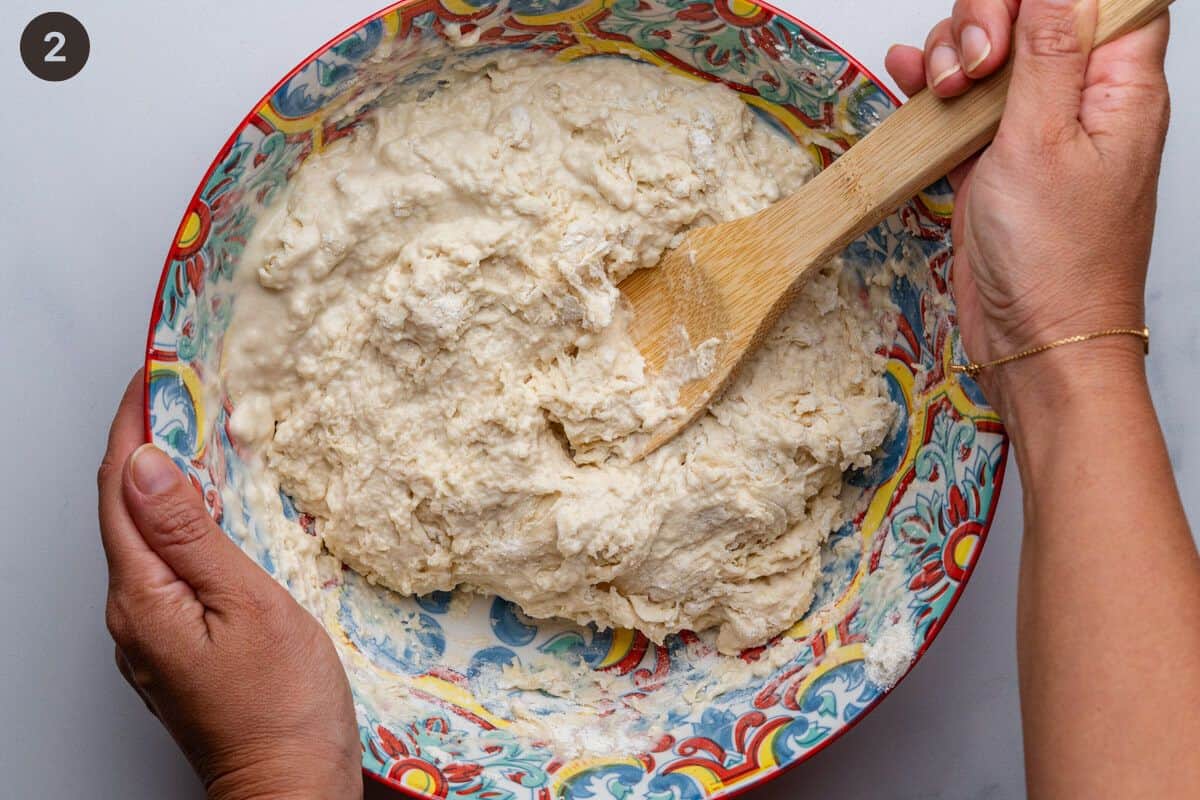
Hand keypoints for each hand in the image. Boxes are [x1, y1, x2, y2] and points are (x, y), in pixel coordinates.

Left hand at [98, 371, 361, 799]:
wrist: (289, 785)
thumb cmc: (282, 705)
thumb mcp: (247, 605)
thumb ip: (192, 534)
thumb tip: (145, 465)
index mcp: (143, 597)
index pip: (120, 486)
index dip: (134, 422)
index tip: (155, 370)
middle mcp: (132, 613)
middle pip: (122, 507)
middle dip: (144, 439)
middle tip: (181, 388)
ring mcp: (150, 633)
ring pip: (143, 534)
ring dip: (163, 477)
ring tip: (198, 431)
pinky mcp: (174, 645)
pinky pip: (164, 563)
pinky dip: (181, 518)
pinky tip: (213, 507)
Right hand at [884, 0, 1169, 418]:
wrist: (1034, 343)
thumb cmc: (1057, 262)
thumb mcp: (1044, 142)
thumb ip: (1046, 53)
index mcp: (1120, 87)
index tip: (1011, 18)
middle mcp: (1080, 102)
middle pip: (1033, 15)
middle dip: (986, 21)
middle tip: (974, 66)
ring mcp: (1033, 131)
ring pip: (989, 56)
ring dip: (952, 58)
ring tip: (943, 94)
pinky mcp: (994, 162)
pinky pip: (961, 106)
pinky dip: (932, 91)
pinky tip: (910, 82)